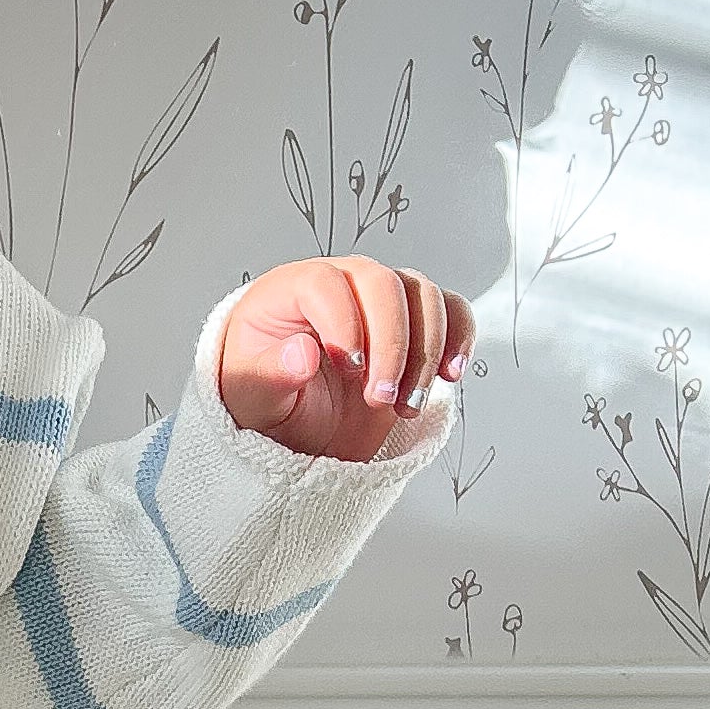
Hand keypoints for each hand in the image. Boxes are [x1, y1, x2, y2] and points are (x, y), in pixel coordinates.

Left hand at [214, 256, 471, 461]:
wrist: (292, 425)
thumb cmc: (266, 400)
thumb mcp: (250, 399)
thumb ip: (267, 376)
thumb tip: (302, 355)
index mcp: (289, 291)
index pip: (325, 283)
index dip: (344, 322)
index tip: (349, 368)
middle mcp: (341, 284)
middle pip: (382, 284)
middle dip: (391, 345)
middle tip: (380, 398)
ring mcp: (380, 301)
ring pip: (422, 296)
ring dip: (425, 353)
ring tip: (404, 405)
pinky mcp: (413, 323)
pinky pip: (451, 310)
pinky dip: (459, 339)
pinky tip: (449, 374)